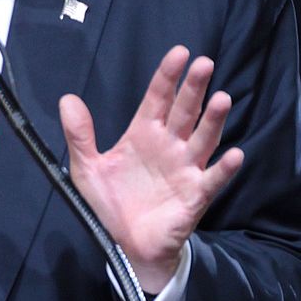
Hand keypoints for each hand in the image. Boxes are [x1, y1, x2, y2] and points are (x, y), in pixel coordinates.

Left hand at [59, 45, 243, 292]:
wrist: (125, 248)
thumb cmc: (109, 205)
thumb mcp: (87, 169)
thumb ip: (80, 135)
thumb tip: (67, 99)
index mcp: (143, 134)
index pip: (158, 98)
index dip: (167, 76)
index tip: (179, 53)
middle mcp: (168, 146)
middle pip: (184, 111)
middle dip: (194, 88)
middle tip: (204, 64)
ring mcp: (185, 169)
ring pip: (203, 139)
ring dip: (213, 120)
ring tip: (222, 99)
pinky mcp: (195, 195)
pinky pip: (212, 179)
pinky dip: (224, 168)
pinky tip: (233, 154)